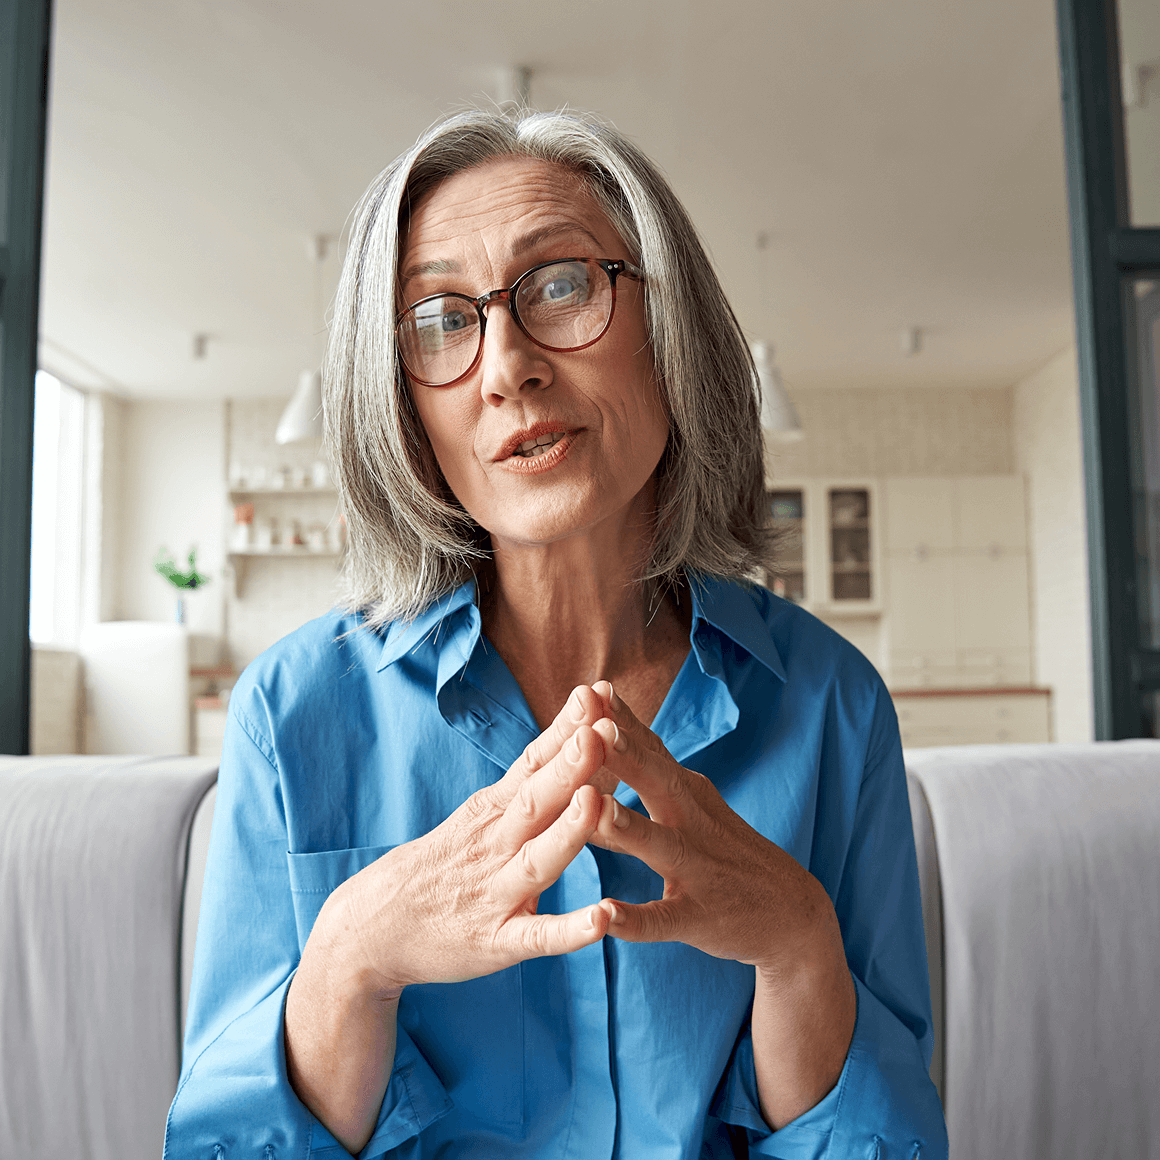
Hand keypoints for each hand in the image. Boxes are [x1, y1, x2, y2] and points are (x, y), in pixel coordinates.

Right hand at [326, 685, 615, 996]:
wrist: (370, 929)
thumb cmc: (441, 864)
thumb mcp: (478, 816)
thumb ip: (529, 784)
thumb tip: (585, 739)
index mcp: (491, 812)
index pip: (531, 762)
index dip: (564, 730)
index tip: (595, 695)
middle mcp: (494, 846)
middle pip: (535, 800)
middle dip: (570, 765)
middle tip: (604, 729)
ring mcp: (495, 895)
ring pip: (537, 860)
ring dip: (568, 831)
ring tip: (596, 800)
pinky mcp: (498, 943)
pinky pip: (538, 937)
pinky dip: (570, 929)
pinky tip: (604, 917)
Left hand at [586, 682, 831, 974]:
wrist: (792, 912)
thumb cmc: (723, 849)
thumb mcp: (692, 802)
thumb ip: (648, 771)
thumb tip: (598, 732)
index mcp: (684, 791)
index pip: (650, 748)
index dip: (620, 720)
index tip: (587, 689)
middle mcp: (691, 821)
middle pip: (657, 782)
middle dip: (624, 755)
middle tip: (591, 727)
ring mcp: (698, 868)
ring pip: (659, 845)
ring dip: (627, 827)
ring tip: (595, 808)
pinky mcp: (701, 916)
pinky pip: (664, 918)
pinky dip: (636, 919)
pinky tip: (607, 915)